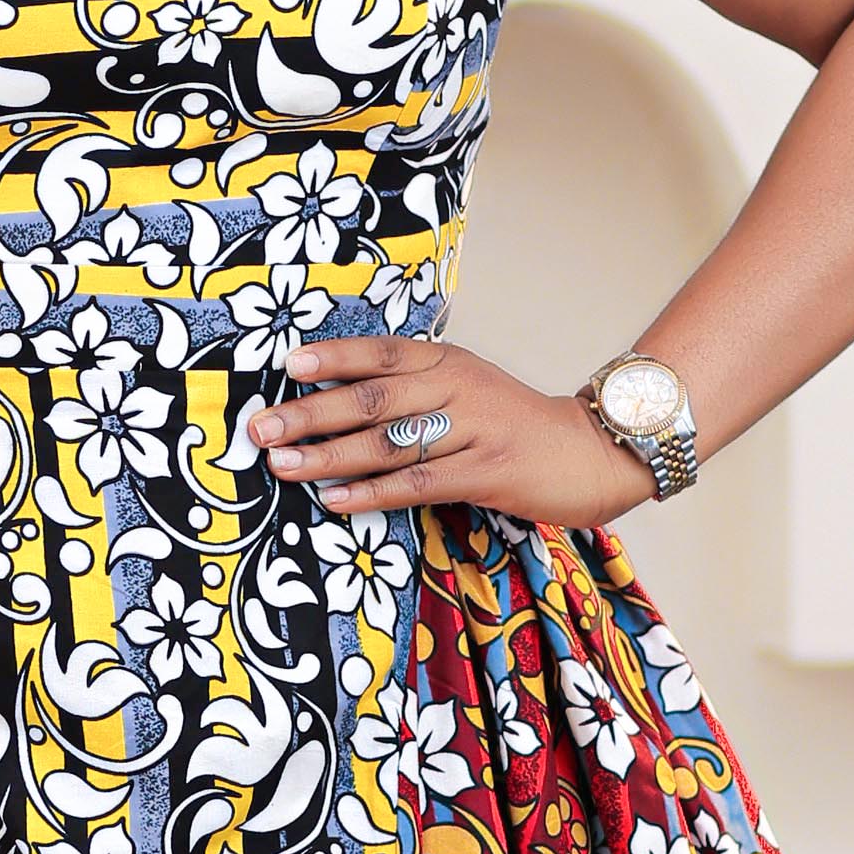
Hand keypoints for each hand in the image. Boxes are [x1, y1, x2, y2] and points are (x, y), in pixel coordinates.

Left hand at [246, 336, 652, 525]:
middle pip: (372, 399)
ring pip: (388, 443)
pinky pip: (418, 482)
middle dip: (310, 414)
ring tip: (283, 467)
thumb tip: (338, 401)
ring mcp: (473, 429)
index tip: (288, 367)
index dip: (334, 358)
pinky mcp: (486, 473)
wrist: (591, 452)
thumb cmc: (515, 425)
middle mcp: (457, 388)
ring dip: (328, 456)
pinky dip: (372, 492)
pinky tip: (336, 500)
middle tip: (262, 429)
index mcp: (448, 362)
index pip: (381, 353)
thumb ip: (415, 389)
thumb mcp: (468, 388)